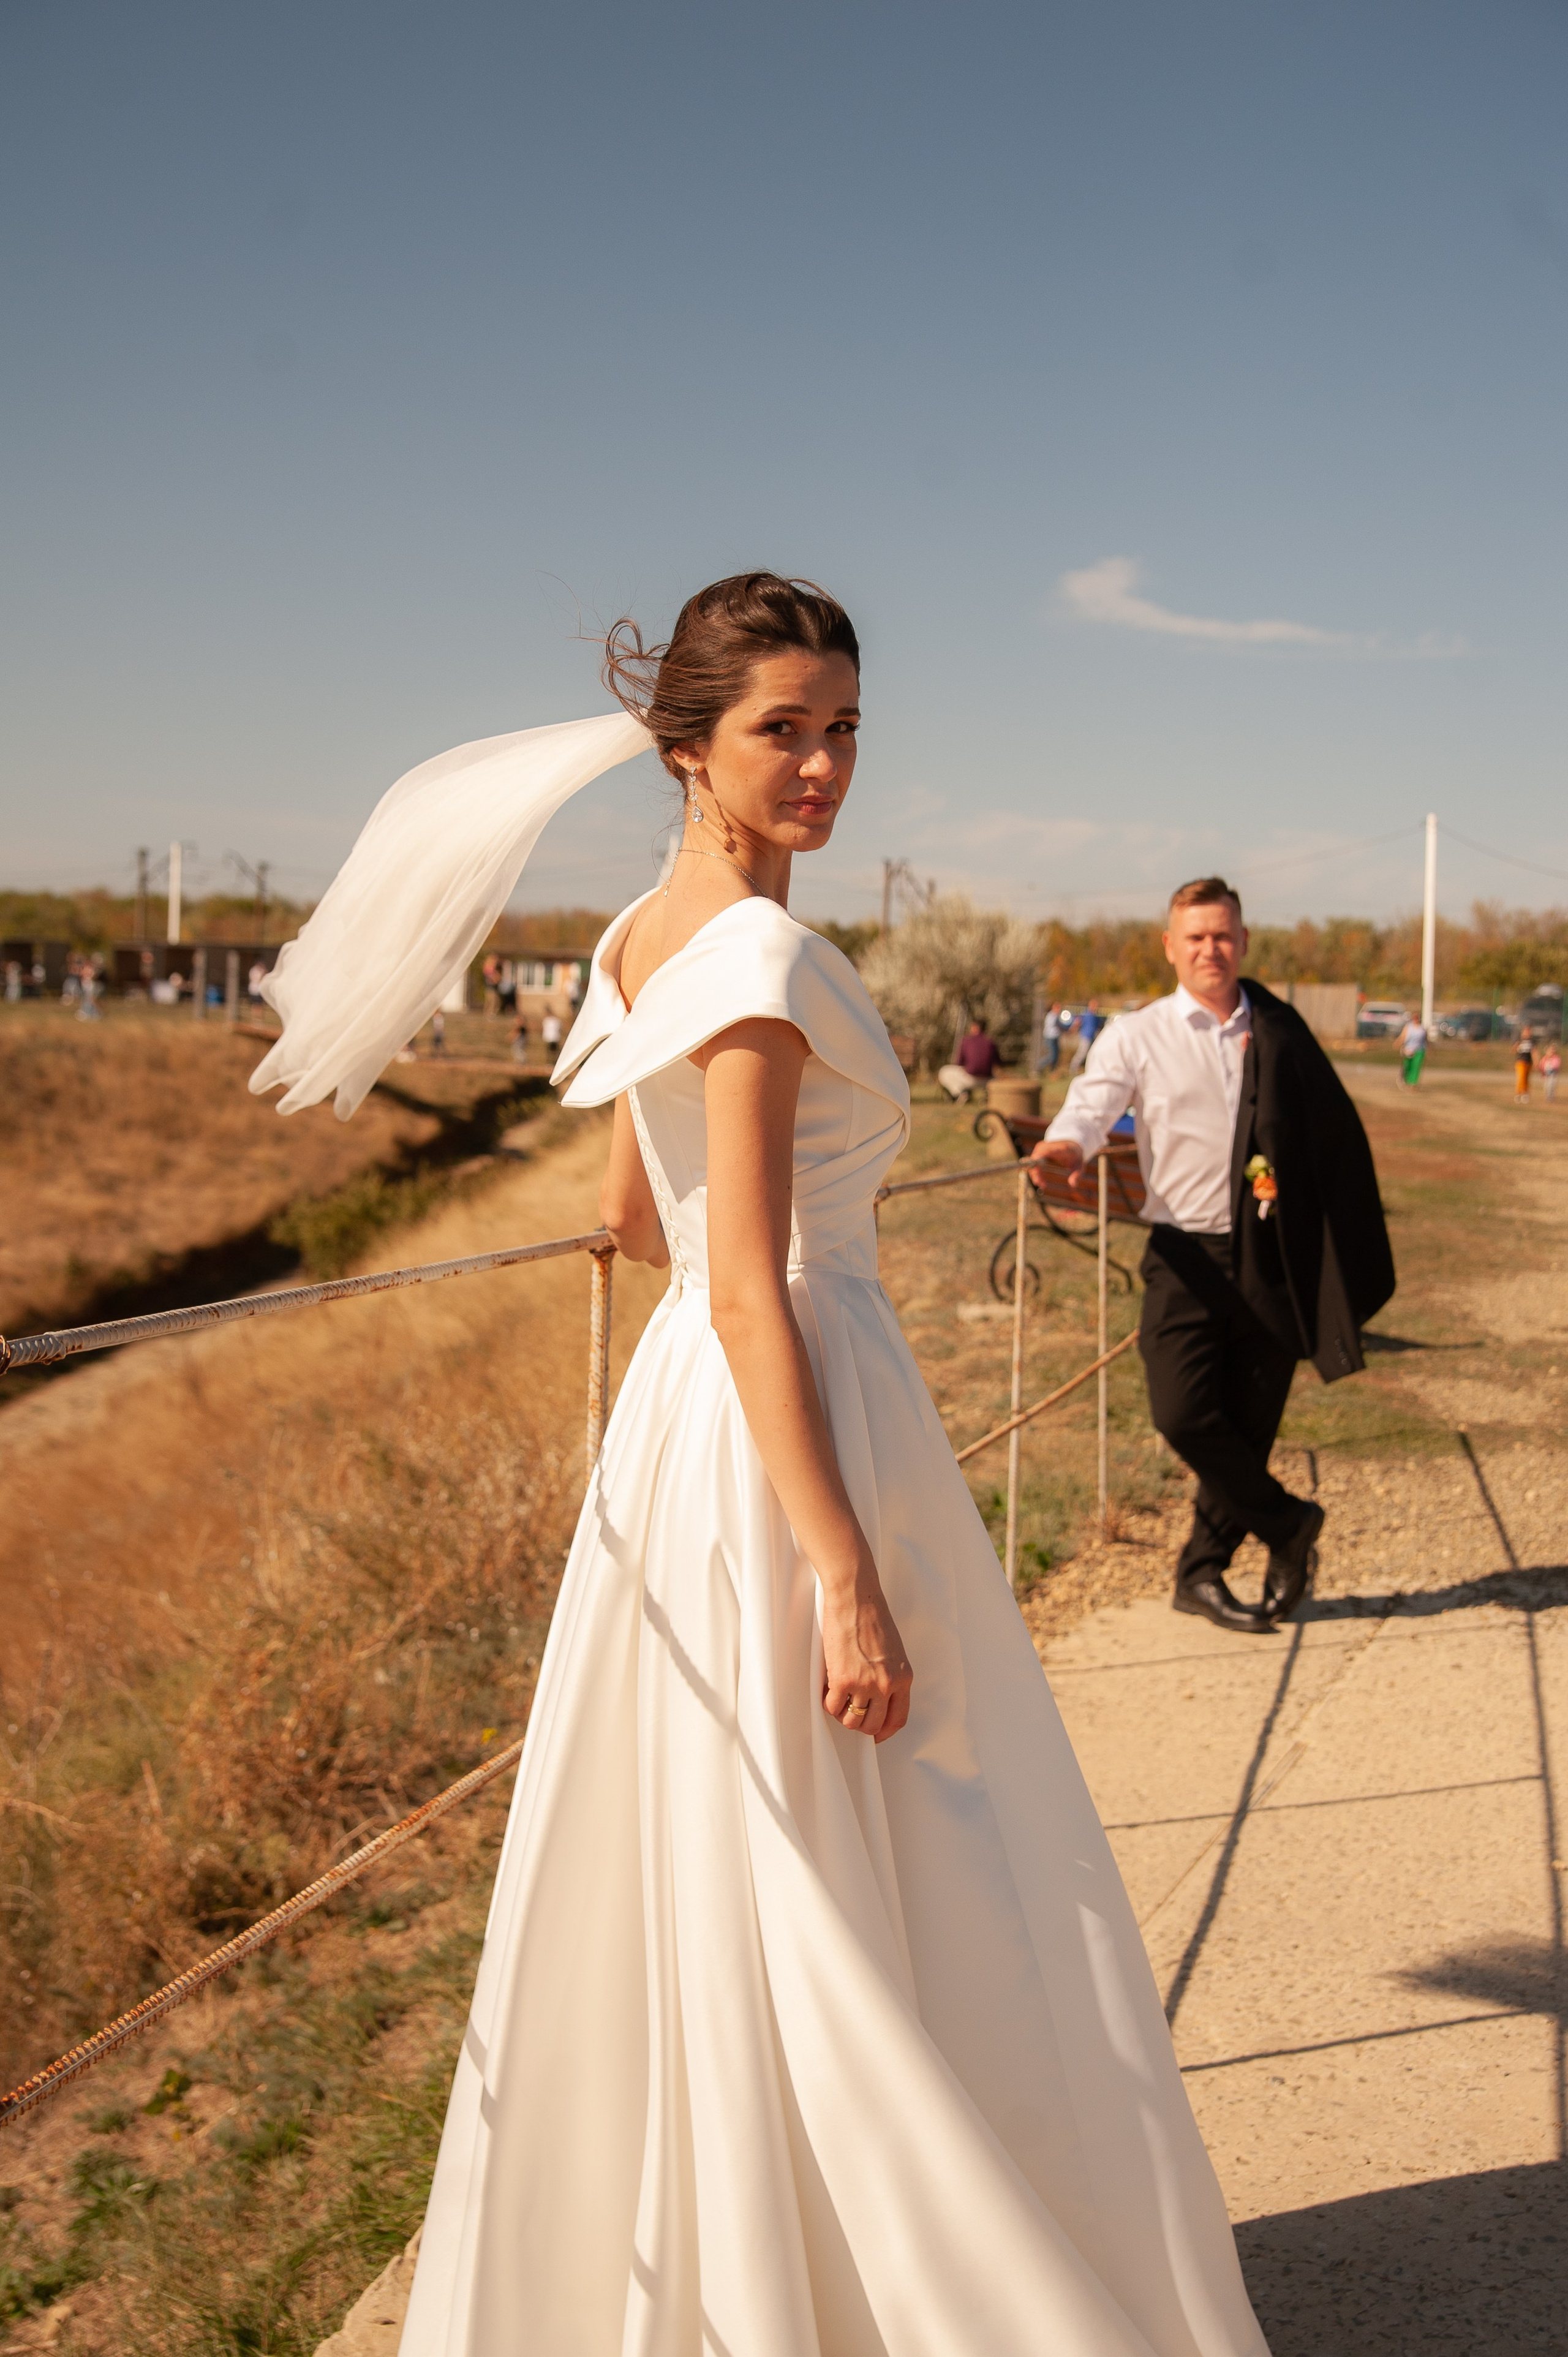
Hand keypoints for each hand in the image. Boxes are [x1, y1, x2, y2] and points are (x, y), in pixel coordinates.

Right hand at [822, 1578, 912, 1743]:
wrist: (856, 1599)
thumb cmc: (872, 1618)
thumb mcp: (893, 1652)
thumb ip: (890, 1676)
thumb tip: (878, 1698)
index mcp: (903, 1678)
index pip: (898, 1718)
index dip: (885, 1732)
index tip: (876, 1734)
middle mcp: (886, 1685)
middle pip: (873, 1725)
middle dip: (860, 1724)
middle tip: (850, 1712)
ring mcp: (865, 1684)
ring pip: (852, 1721)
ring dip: (842, 1714)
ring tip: (838, 1699)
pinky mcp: (843, 1679)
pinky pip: (832, 1706)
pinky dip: (828, 1702)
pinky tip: (827, 1690)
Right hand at [1031, 1138, 1090, 1193]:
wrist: (1071, 1142)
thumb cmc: (1075, 1154)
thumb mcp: (1080, 1165)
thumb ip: (1077, 1174)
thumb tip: (1073, 1185)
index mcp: (1060, 1148)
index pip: (1047, 1151)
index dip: (1040, 1159)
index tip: (1036, 1166)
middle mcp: (1048, 1146)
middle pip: (1036, 1159)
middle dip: (1036, 1173)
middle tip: (1041, 1184)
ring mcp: (1041, 1148)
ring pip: (1032, 1161)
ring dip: (1035, 1174)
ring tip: (1042, 1185)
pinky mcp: (1038, 1151)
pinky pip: (1033, 1162)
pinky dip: (1035, 1172)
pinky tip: (1041, 1181)